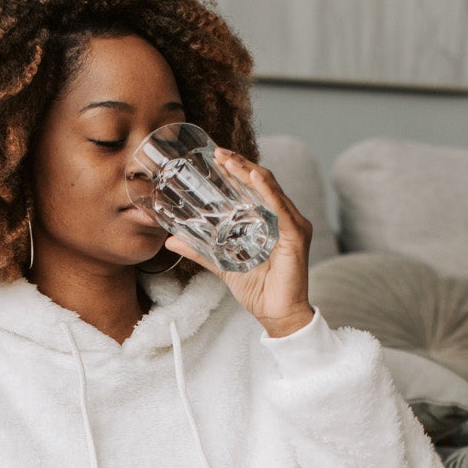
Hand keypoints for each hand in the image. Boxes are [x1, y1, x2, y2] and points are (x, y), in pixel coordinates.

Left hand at [163, 147, 315, 338]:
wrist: (276, 315)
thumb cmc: (258, 291)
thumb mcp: (222, 265)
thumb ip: (200, 250)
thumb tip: (171, 240)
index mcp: (270, 220)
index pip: (253, 187)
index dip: (235, 170)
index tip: (216, 156)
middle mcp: (284, 218)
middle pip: (262, 181)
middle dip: (240, 164)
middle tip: (218, 152)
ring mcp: (293, 225)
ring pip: (271, 189)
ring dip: (249, 172)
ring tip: (229, 160)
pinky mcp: (296, 236)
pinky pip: (281, 209)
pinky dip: (267, 192)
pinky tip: (253, 178)